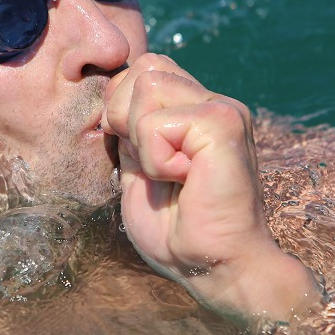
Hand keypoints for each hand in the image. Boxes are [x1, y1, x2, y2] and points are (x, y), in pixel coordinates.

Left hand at [101, 54, 319, 325]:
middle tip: (155, 166)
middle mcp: (214, 102)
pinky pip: (155, 124)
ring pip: (147, 85)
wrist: (216, 267)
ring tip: (171, 174)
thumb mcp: (139, 171)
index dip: (123, 109)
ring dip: (142, 140)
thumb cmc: (178, 232)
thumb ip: (130, 131)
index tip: (142, 159)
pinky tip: (184, 181)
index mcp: (197, 111)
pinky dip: (155, 160)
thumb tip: (111, 96)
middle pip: (144, 67)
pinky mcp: (223, 124)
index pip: (144, 70)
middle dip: (127, 116)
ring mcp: (222, 109)